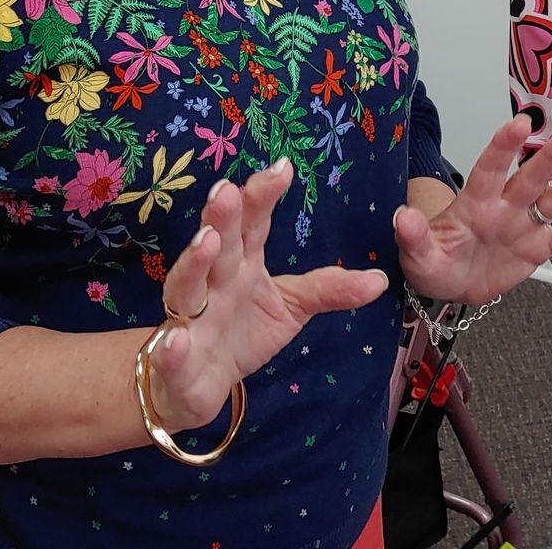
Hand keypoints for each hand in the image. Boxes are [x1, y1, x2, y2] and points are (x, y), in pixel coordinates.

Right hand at [147, 159, 388, 431]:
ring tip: (206, 241)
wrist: (196, 385)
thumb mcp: (292, 307)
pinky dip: (172, 347)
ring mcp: (190, 318)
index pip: (253, 222)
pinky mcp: (176, 362)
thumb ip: (330, 289)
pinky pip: (170, 352)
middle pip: (218, 243)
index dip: (263, 195)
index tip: (283, 168)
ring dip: (194, 262)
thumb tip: (380, 279)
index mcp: (242, 262)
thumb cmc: (243, 331)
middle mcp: (213, 282)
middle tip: (227, 190)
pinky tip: (176, 340)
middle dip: (223, 216)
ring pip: (186, 286)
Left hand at [395, 116, 551, 303]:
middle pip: (531, 176)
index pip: (490, 168)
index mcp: (474, 201)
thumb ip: (413, 236)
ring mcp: (523, 225)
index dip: (504, 146)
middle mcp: (504, 205)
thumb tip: (402, 217)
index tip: (521, 123)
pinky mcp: (536, 248)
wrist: (450, 283)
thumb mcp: (416, 254)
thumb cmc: (432, 261)